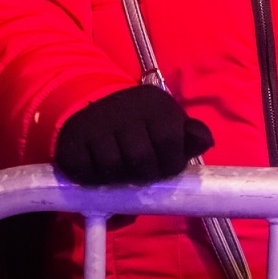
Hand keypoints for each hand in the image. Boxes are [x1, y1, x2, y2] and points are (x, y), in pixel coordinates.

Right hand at [53, 85, 213, 184]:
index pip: (171, 143)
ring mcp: (96, 123)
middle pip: (140, 160)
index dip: (168, 165)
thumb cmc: (140, 122)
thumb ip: (190, 137)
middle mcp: (125, 110)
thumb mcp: (168, 123)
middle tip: (138, 173)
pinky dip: (92, 178)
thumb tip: (205, 140)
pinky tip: (97, 167)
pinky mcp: (72, 138)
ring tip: (119, 170)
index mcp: (156, 106)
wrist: (93, 100)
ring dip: (116, 179)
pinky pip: (85, 171)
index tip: (162, 167)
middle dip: (142, 175)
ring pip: (112, 168)